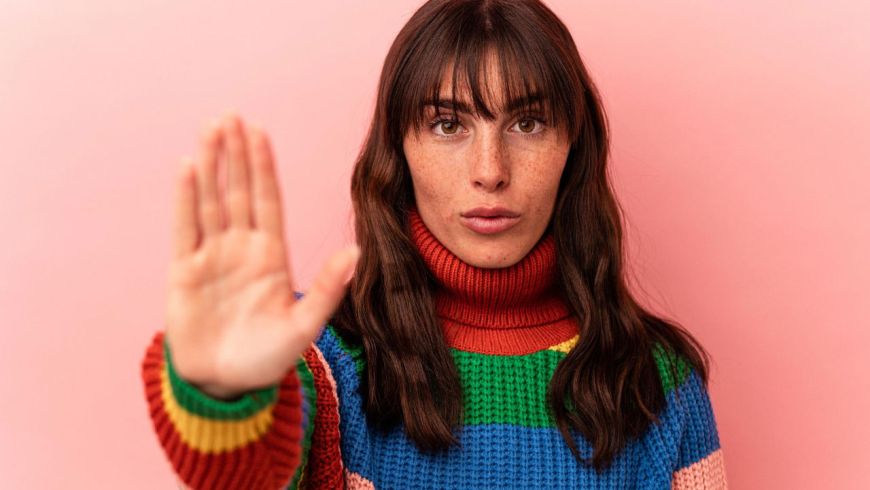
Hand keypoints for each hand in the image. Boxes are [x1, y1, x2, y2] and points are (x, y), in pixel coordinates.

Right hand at [164, 112, 358, 399]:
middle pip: (237, 191)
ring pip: (210, 201)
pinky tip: (187, 167)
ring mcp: (211, 257)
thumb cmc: (267, 357)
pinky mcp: (184, 272)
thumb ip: (327, 288)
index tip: (260, 132)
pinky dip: (185, 198)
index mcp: (271, 255)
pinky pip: (184, 228)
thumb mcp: (304, 326)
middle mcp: (241, 248)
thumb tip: (356, 253)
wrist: (225, 385)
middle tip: (231, 116)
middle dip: (235, 154)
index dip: (263, 166)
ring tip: (210, 129)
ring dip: (210, 166)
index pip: (267, 200)